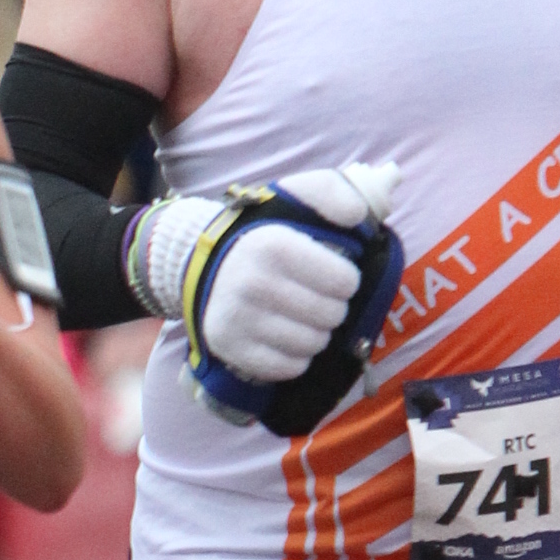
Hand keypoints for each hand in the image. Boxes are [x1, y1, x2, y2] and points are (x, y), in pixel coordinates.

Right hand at [196, 158, 396, 380]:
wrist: (201, 260)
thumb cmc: (265, 230)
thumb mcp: (298, 194)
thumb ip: (334, 192)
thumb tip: (358, 213)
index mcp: (274, 245)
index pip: (345, 282)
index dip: (345, 280)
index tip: (331, 275)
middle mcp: (253, 283)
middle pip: (331, 315)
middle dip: (332, 307)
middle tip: (315, 297)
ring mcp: (238, 318)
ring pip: (312, 344)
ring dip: (315, 334)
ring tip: (301, 317)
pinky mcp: (229, 346)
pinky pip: (287, 367)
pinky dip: (294, 357)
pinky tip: (285, 337)